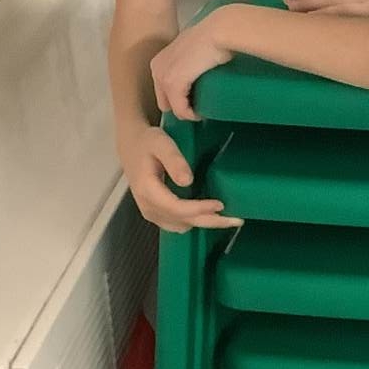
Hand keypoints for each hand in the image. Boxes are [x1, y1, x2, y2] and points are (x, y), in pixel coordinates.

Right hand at [118, 122, 238, 232]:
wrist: (131, 146)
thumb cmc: (148, 142)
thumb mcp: (161, 144)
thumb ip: (174, 160)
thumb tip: (188, 181)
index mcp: (148, 190)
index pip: (176, 207)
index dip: (199, 209)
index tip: (220, 205)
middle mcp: (148, 207)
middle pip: (182, 221)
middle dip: (210, 222)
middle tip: (236, 220)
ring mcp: (151, 213)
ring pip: (181, 225)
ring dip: (204, 222)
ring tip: (227, 217)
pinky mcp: (156, 214)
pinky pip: (177, 224)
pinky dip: (194, 220)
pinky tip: (209, 214)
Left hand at [150, 14, 232, 122]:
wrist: (219, 31)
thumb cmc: (213, 36)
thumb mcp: (194, 49)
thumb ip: (189, 61)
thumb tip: (198, 72)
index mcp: (159, 60)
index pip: (164, 90)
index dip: (180, 97)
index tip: (196, 98)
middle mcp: (156, 68)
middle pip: (165, 101)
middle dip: (181, 105)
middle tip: (200, 104)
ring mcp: (163, 77)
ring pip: (173, 108)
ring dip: (187, 111)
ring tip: (203, 108)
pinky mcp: (173, 85)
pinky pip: (181, 110)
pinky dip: (191, 114)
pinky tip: (202, 112)